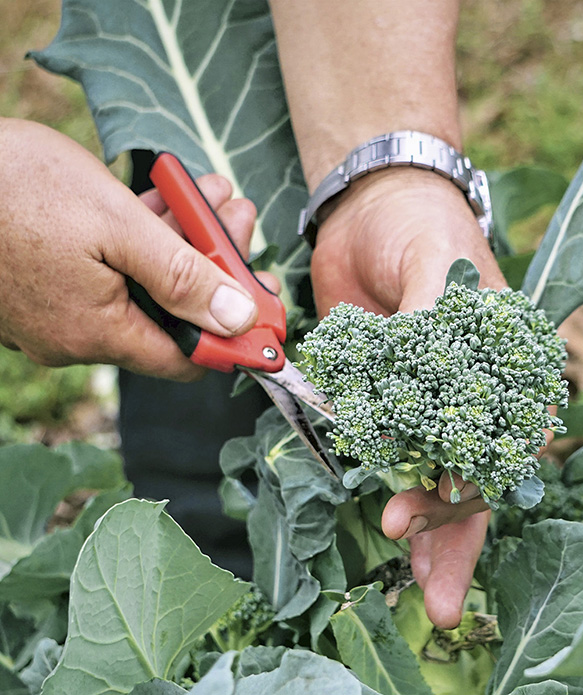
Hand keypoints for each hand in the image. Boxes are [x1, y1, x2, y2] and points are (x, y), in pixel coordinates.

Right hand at [0, 118, 258, 379]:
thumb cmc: (13, 188)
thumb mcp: (116, 226)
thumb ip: (182, 277)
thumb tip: (238, 319)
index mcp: (97, 333)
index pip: (188, 358)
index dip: (235, 334)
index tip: (269, 301)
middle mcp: (77, 333)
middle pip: (171, 314)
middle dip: (215, 266)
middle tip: (240, 219)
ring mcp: (57, 309)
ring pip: (144, 284)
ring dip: (185, 241)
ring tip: (215, 195)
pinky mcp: (45, 280)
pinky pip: (111, 269)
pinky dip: (144, 238)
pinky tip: (169, 198)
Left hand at [311, 167, 506, 627]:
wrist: (368, 208)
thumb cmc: (420, 224)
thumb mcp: (436, 257)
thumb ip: (435, 315)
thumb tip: (429, 370)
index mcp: (505, 369)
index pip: (504, 442)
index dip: (478, 484)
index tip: (445, 507)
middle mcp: (471, 395)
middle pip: (471, 477)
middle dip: (451, 531)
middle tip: (424, 578)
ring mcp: (423, 401)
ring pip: (430, 477)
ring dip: (423, 528)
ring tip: (413, 581)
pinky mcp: (380, 396)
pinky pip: (380, 449)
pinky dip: (378, 485)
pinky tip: (379, 522)